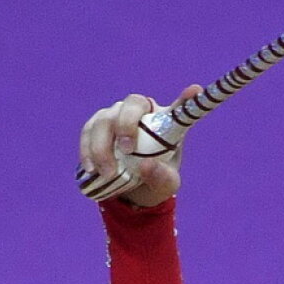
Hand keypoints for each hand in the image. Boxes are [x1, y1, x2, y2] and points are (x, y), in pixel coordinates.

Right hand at [77, 85, 201, 205]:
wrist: (131, 191)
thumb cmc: (154, 179)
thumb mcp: (165, 185)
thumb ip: (162, 177)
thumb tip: (146, 166)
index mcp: (165, 123)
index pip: (178, 107)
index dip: (186, 99)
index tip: (196, 92)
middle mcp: (141, 112)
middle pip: (132, 103)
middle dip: (126, 124)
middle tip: (127, 150)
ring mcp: (116, 116)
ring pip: (105, 119)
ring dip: (102, 146)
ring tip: (107, 173)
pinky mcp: (95, 126)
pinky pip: (87, 131)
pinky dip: (87, 149)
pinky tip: (91, 168)